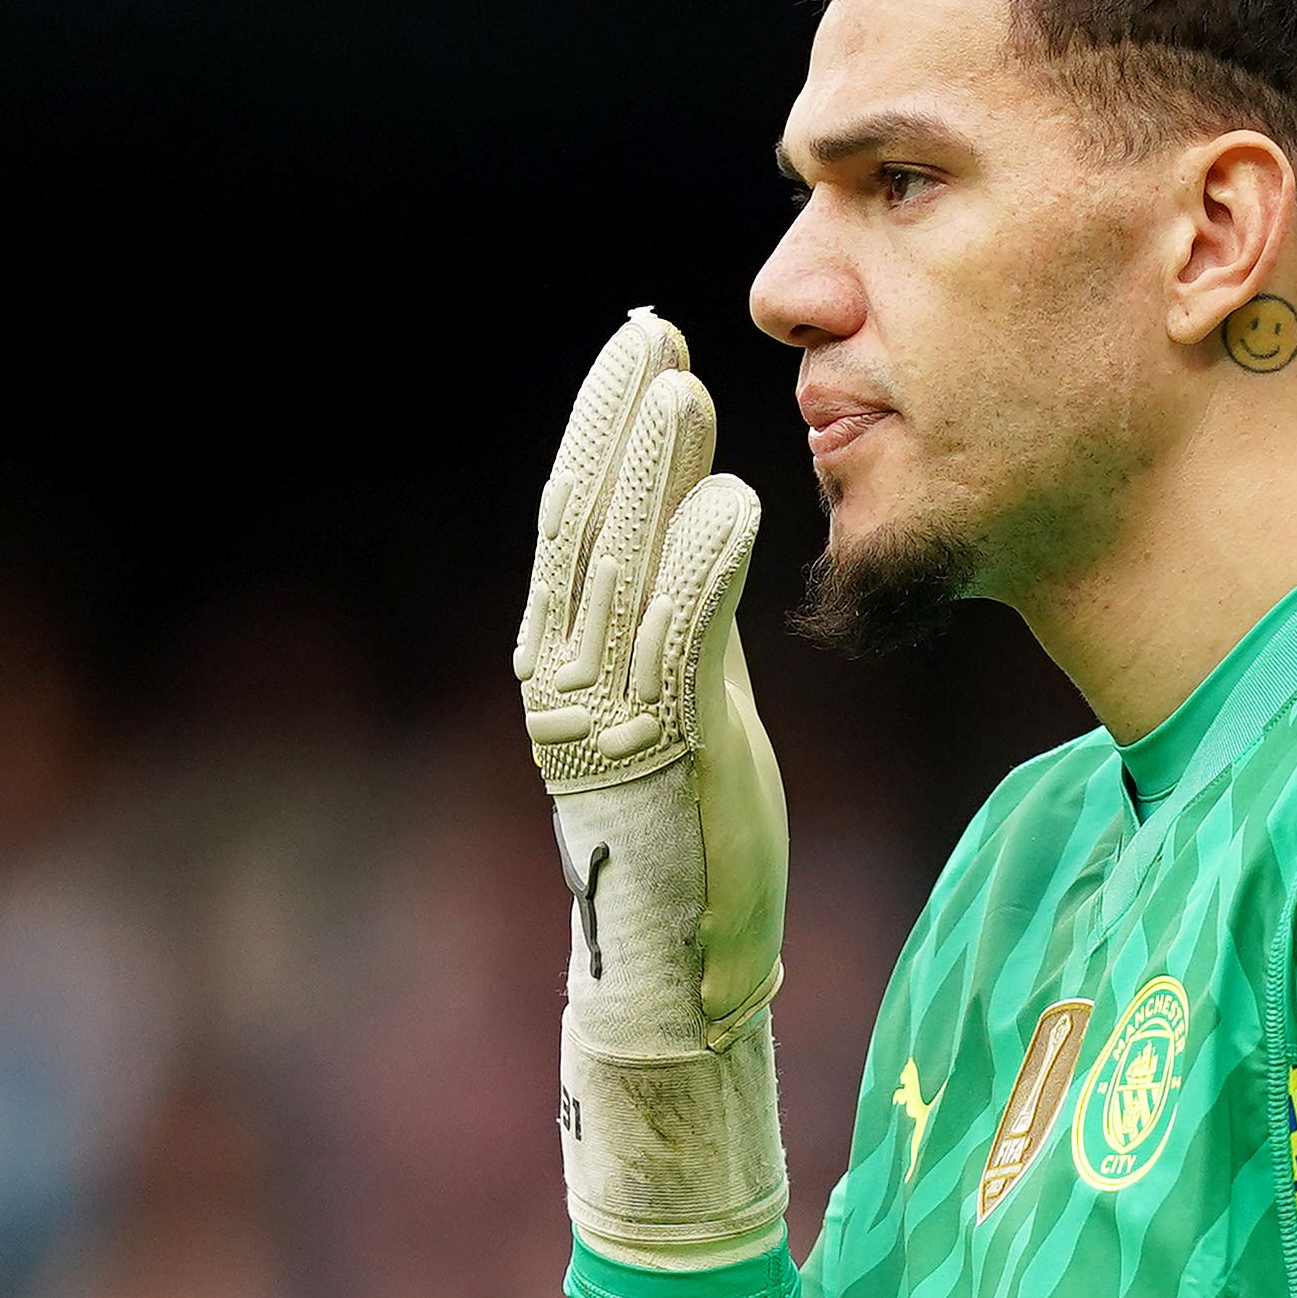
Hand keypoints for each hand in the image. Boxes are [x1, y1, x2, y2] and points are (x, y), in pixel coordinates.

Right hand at [512, 311, 792, 1264]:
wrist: (686, 964)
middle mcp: (565, 678)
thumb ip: (680, 601)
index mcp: (561, 654)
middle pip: (582, 524)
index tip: (644, 340)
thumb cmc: (695, 825)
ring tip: (686, 389)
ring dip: (651, 473)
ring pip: (621, 571)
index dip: (600, 421)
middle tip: (653, 333)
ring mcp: (608, 719)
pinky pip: (679, 646)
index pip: (572, 513)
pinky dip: (701, 570)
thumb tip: (695, 494)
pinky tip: (734, 501)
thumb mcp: (684, 691)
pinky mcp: (664, 757)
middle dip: (616, 423)